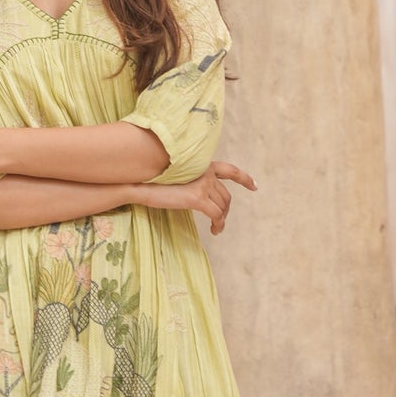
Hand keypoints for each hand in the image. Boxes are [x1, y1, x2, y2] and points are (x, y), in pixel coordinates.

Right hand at [136, 160, 255, 234]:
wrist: (141, 183)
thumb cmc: (153, 181)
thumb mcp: (177, 177)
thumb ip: (192, 180)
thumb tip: (199, 193)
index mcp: (202, 165)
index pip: (229, 170)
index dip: (244, 178)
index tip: (254, 186)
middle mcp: (206, 172)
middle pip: (226, 195)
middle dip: (226, 209)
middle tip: (221, 221)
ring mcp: (203, 184)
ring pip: (223, 206)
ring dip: (222, 219)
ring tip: (217, 228)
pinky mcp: (197, 198)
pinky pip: (217, 215)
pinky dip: (219, 224)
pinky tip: (214, 231)